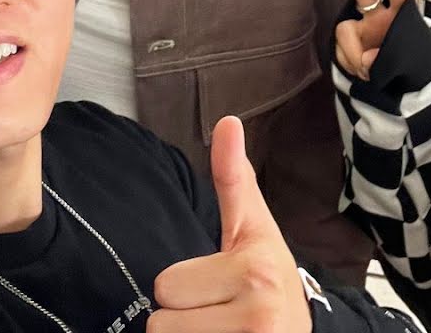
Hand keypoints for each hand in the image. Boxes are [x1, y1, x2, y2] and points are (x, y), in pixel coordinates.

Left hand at [150, 116, 310, 332]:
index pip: (167, 285)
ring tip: (220, 330)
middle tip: (217, 314)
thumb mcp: (254, 228)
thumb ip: (233, 178)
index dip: (182, 286)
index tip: (213, 284)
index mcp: (254, 268)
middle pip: (161, 322)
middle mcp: (258, 312)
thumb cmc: (269, 277)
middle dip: (182, 319)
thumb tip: (227, 120)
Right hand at [331, 0, 411, 80]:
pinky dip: (352, 66)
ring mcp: (360, 27)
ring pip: (344, 31)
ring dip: (357, 58)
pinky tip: (363, 71)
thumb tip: (366, 62)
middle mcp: (378, 14)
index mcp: (400, 12)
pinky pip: (342, 53)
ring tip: (372, 71)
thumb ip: (380, 60)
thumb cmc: (405, 61)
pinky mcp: (346, 42)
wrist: (397, 82)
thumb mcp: (401, 63)